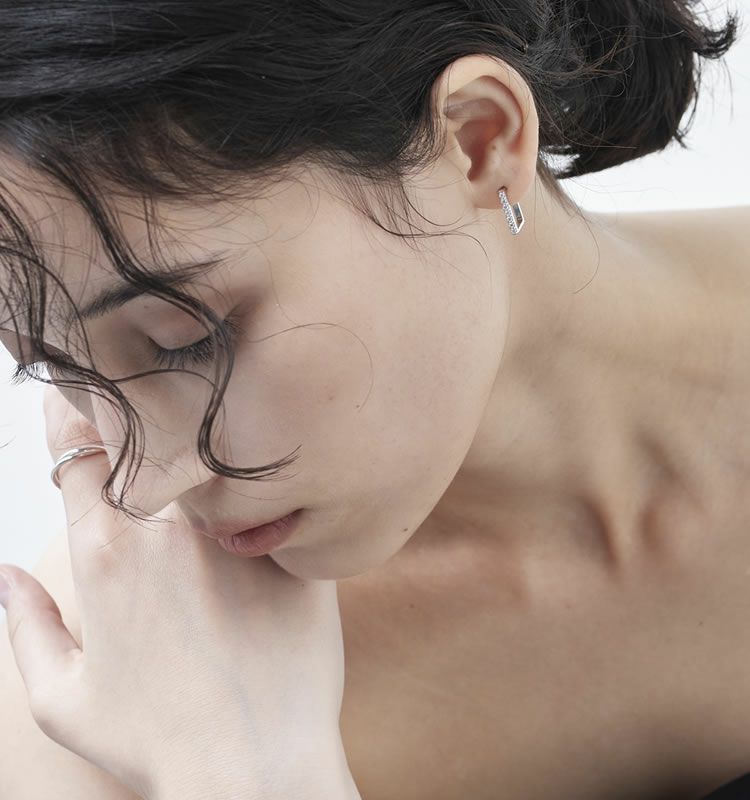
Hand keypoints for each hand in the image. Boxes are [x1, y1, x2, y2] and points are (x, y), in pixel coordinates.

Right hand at [0, 386, 358, 799]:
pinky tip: (273, 465)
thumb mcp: (64, 698)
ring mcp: (235, 533)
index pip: (78, 451)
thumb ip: (25, 625)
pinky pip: (277, 491)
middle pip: (144, 434)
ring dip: (202, 436)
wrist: (256, 769)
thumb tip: (4, 572)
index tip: (75, 400)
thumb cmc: (156, 740)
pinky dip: (266, 477)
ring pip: (212, 453)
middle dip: (132, 407)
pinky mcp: (290, 546)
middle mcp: (168, 530)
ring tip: (204, 416)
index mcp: (106, 555)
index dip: (73, 418)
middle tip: (137, 392)